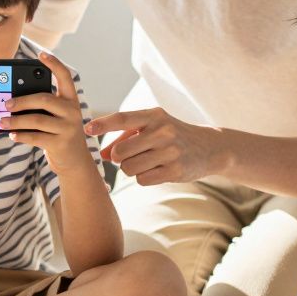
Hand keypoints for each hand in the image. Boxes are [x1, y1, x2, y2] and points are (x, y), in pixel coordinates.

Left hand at [0, 51, 93, 173]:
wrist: (75, 161)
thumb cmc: (59, 133)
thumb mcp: (55, 117)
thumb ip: (42, 107)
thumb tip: (12, 100)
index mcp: (70, 100)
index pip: (65, 77)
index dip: (54, 64)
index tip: (41, 54)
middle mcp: (72, 111)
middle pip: (44, 99)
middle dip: (22, 100)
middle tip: (5, 103)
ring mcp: (68, 128)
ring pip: (36, 119)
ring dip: (15, 120)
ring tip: (2, 121)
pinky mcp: (61, 143)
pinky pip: (35, 137)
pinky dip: (21, 135)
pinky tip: (11, 134)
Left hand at [85, 108, 226, 185]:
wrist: (210, 148)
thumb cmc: (172, 136)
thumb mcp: (151, 129)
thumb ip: (125, 138)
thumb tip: (104, 155)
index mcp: (153, 116)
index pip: (122, 118)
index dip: (102, 124)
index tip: (86, 129)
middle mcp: (162, 131)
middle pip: (120, 152)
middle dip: (120, 158)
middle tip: (132, 155)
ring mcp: (170, 151)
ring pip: (129, 168)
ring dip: (131, 169)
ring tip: (147, 162)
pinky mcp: (175, 170)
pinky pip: (142, 179)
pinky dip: (144, 177)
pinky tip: (157, 170)